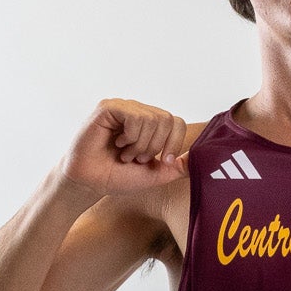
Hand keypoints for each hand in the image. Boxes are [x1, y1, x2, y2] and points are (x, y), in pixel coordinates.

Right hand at [60, 99, 190, 195]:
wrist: (91, 183)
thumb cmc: (118, 177)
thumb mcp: (155, 174)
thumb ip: (177, 166)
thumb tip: (200, 157)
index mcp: (151, 125)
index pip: (177, 122)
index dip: (173, 143)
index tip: (161, 161)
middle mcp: (139, 112)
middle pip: (167, 120)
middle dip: (155, 147)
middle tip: (136, 158)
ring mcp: (124, 108)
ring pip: (152, 119)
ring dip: (140, 145)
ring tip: (125, 153)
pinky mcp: (109, 107)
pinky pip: (135, 116)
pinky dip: (130, 136)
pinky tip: (117, 143)